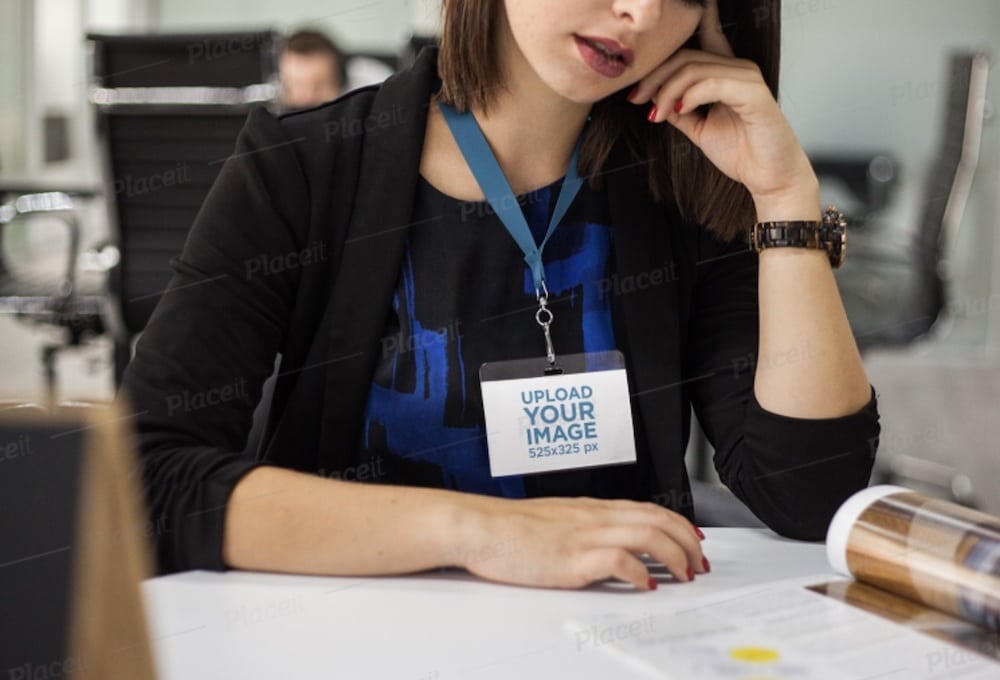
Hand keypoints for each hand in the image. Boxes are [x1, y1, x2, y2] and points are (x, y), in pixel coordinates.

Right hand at [449, 495, 707, 589]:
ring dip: (675, 556)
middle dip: (688, 541)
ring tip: (684, 575)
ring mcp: (584, 536)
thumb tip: (608, 548)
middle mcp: (594, 517)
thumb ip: (584, 530)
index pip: (649, 509)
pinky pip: (618, 560)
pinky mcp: (571, 558)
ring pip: (648, 535)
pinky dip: (640, 572)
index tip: (693, 541)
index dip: (679, 524)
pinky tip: (646, 585)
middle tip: (699, 563)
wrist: (478, 527)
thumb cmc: (509, 528)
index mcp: (591, 509)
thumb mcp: (556, 521)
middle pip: (658, 519)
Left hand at [627, 0, 816, 207]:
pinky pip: (713, 83)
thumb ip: (679, 110)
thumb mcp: (699, 128)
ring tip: (656, 114)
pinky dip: (690, 95)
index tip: (638, 80)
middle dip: (654, 77)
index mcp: (726, 73)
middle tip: (636, 99)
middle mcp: (738, 69)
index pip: (696, 44)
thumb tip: (652, 97)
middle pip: (686, 56)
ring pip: (694, 68)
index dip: (665, 54)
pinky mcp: (754, 93)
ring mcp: (747, 78)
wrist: (769, 177)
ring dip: (667, 91)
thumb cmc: (742, 152)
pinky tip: (679, 110)